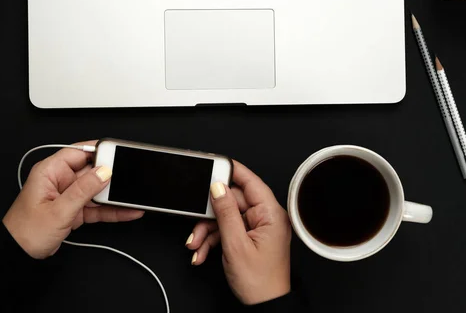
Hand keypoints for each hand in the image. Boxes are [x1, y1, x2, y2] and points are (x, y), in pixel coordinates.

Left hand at [3, 141, 143, 258]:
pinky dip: (112, 210)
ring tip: (134, 197)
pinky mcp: (75, 209)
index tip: (117, 154)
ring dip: (115, 195)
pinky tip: (128, 211)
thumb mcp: (58, 210)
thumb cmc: (25, 232)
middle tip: (131, 179)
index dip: (99, 151)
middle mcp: (61, 180)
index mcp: (50, 172)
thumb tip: (104, 172)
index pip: (78, 153)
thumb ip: (83, 190)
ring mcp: (69, 195)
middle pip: (92, 171)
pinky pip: (98, 206)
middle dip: (112, 176)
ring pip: (98, 190)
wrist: (17, 255)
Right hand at [186, 161, 291, 304]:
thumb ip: (226, 213)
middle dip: (209, 216)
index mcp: (270, 213)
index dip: (230, 172)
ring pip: (225, 217)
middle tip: (196, 226)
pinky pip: (227, 230)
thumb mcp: (236, 245)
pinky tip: (201, 252)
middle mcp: (266, 217)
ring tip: (196, 246)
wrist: (265, 308)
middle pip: (232, 201)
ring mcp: (257, 228)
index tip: (212, 167)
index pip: (250, 181)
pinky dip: (212, 241)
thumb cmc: (260, 283)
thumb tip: (218, 187)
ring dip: (206, 232)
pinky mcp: (249, 238)